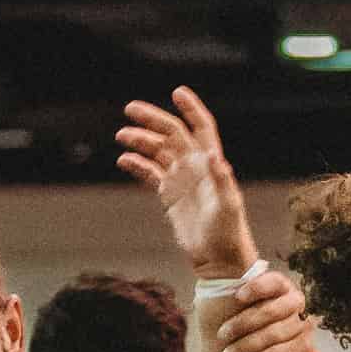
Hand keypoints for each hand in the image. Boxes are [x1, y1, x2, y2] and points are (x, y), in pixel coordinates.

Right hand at [116, 87, 256, 277]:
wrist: (218, 259)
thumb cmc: (229, 233)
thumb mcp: (228, 206)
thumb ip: (222, 180)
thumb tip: (215, 156)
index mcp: (211, 164)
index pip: (201, 128)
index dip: (191, 109)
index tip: (177, 92)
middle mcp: (195, 167)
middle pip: (172, 134)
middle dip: (152, 119)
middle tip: (130, 109)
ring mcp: (181, 180)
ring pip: (157, 152)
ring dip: (140, 141)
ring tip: (121, 136)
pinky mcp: (169, 196)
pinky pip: (150, 174)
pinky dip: (137, 165)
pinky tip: (123, 160)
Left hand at [217, 269, 315, 351]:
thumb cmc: (254, 323)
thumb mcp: (244, 306)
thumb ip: (231, 293)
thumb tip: (207, 286)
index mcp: (281, 286)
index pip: (273, 282)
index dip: (256, 288)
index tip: (235, 298)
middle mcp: (295, 302)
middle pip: (271, 311)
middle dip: (242, 324)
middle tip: (221, 336)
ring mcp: (302, 325)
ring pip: (274, 334)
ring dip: (246, 346)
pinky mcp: (304, 348)